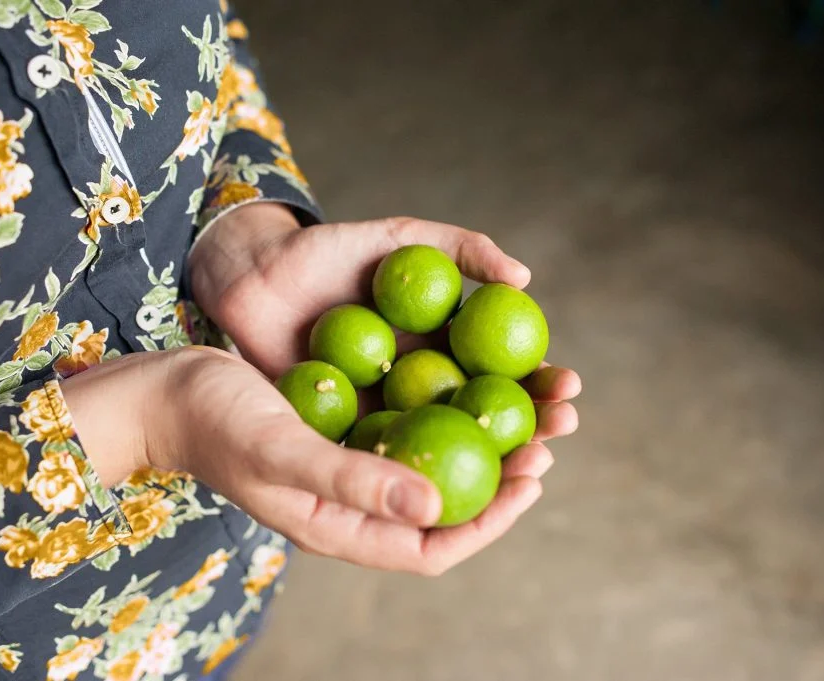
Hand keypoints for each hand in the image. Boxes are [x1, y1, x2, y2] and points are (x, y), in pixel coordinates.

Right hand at [61, 345, 579, 574]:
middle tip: (547, 435)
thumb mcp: (281, 446)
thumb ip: (351, 480)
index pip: (431, 548)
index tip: (533, 477)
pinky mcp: (342, 432)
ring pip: (432, 466)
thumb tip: (434, 507)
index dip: (490, 521)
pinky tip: (468, 378)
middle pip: (443, 508)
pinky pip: (409, 430)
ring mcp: (346, 468)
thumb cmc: (213, 417)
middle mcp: (350, 505)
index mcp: (337, 525)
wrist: (164, 390)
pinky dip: (446, 412)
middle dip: (502, 479)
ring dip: (482, 442)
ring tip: (528, 406)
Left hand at [190, 203, 579, 458]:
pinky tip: (449, 489)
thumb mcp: (398, 240)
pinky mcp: (346, 437)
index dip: (540, 381)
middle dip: (531, 430)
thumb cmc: (326, 253)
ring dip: (490, 463)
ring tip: (528, 468)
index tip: (570, 388)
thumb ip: (459, 248)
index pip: (504, 369)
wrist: (252, 278)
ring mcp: (386, 415)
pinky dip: (417, 475)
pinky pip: (387, 460)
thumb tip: (525, 279)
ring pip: (445, 448)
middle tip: (558, 436)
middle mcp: (421, 386)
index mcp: (440, 345)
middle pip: (486, 416)